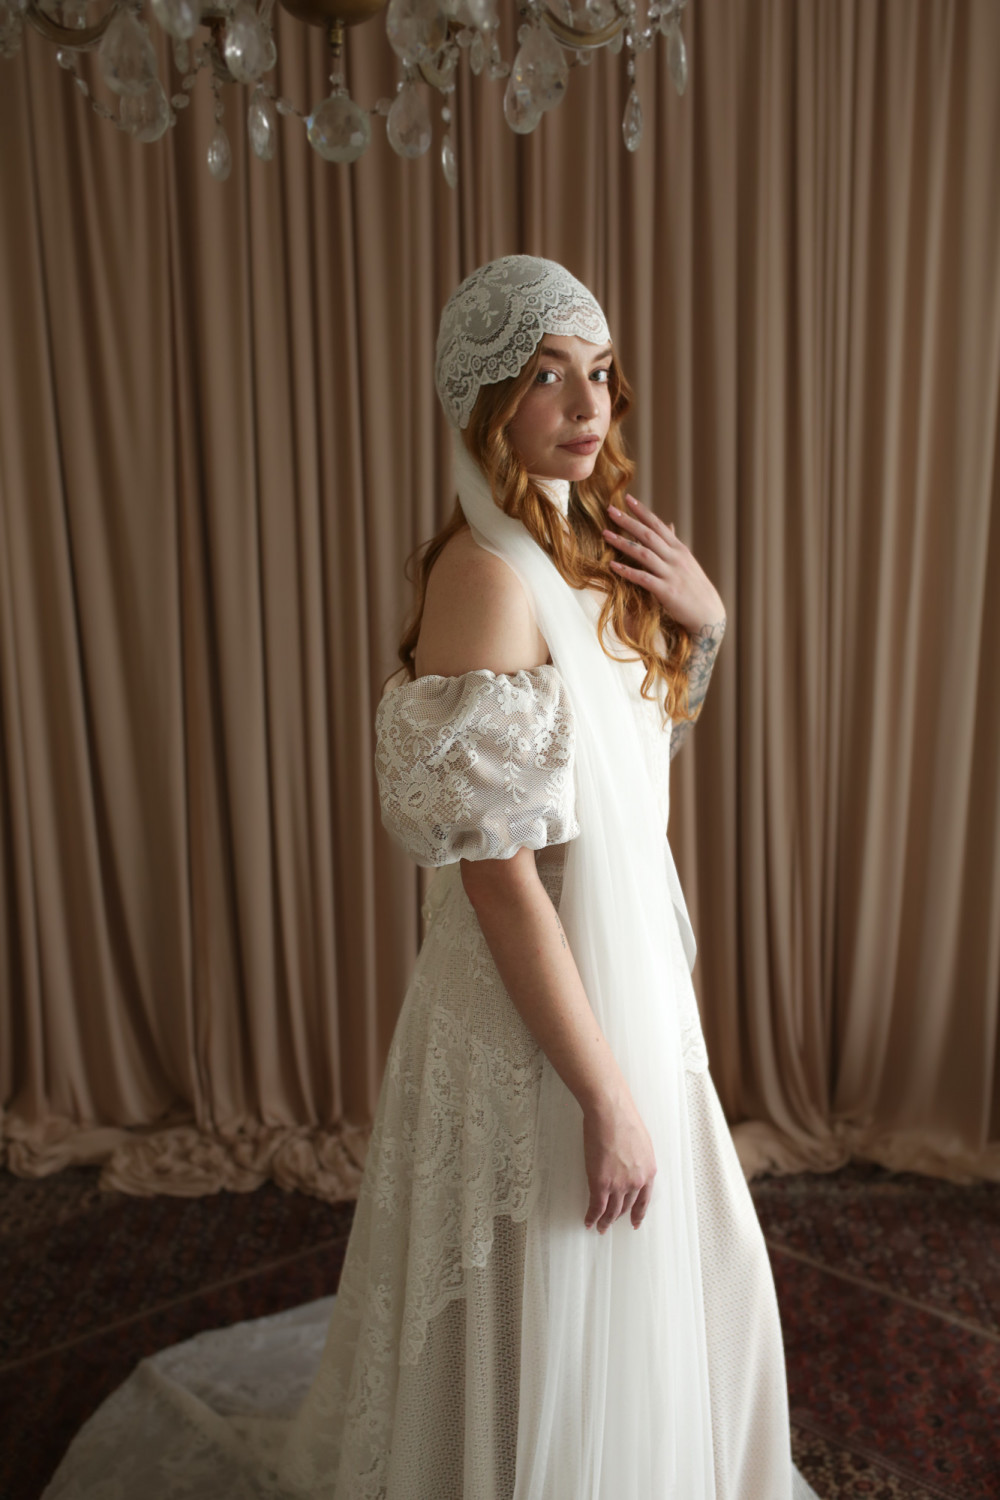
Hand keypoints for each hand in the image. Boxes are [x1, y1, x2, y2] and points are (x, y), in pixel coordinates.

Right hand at [582, 1091, 656, 1232]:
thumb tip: (629, 1167)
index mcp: (648, 1172)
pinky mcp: (601, 1183)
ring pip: (611, 1211)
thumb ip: (638, 1160)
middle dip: (618, 1218)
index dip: (638, 1214)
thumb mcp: (641, 1144)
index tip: (634, 1223)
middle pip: (626, 1207)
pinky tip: (588, 1222)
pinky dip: (592, 1217)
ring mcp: (619, 1184)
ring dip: (605, 1222)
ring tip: (599, 1227)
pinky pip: (596, 1206)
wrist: (611, 1113)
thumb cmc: (624, 1120)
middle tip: (610, 1224)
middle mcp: (637, 1182)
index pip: (644, 1200)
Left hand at [603, 495, 725, 635]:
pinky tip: (612, 565)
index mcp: (679, 550)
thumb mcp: (687, 562)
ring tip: (605, 534)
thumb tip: (668, 524)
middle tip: (610, 509)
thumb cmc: (695, 589)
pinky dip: (627, 571)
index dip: (642, 511)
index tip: (627, 498)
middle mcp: (675, 558)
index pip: (658, 525)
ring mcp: (671, 574)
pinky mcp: (667, 592)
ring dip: (623, 543)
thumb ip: (674, 544)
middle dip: (628, 521)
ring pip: (644, 553)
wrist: (709, 615)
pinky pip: (643, 578)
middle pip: (648, 534)